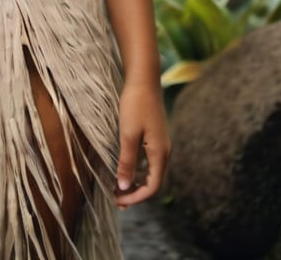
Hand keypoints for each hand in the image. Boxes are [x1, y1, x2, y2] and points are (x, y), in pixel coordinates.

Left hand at [114, 78, 169, 207]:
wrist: (144, 79)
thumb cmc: (135, 104)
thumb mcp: (128, 134)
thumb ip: (127, 161)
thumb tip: (123, 187)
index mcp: (160, 153)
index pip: (153, 186)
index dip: (136, 197)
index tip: (119, 201)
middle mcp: (164, 151)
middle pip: (153, 181)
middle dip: (135, 192)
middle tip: (116, 200)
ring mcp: (160, 143)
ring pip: (150, 171)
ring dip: (135, 181)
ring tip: (118, 187)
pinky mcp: (155, 136)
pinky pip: (148, 160)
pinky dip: (137, 169)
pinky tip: (125, 168)